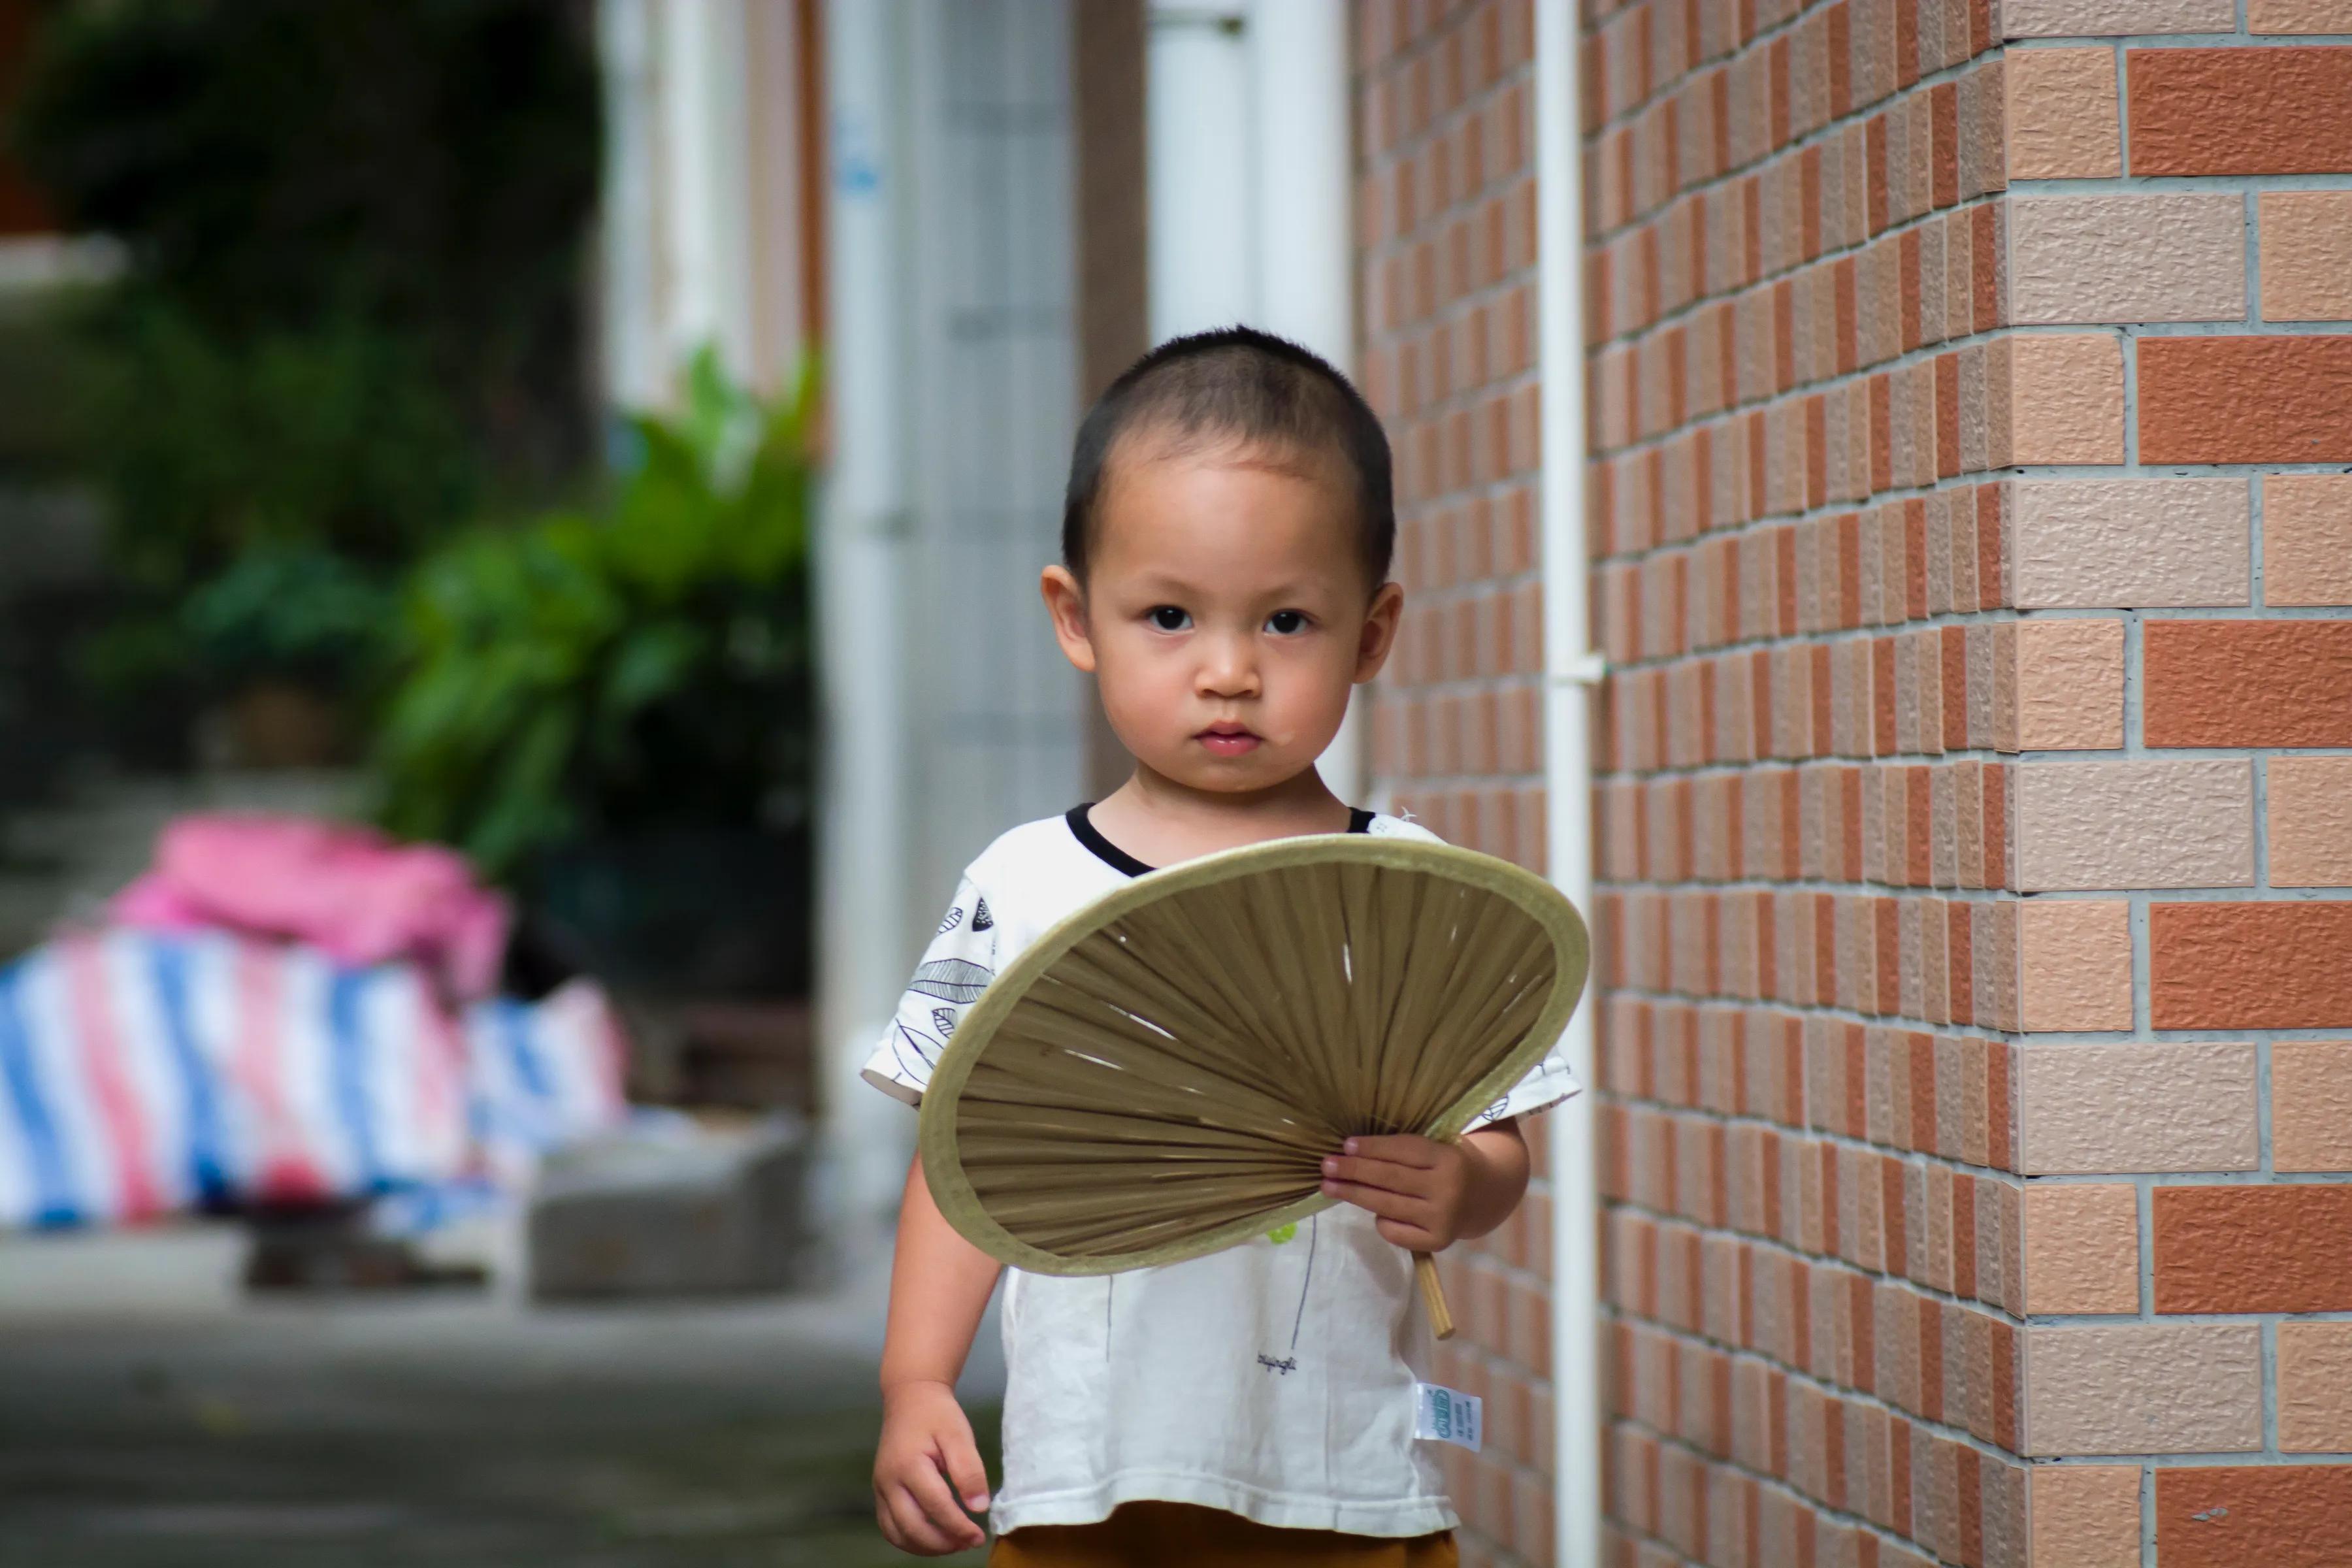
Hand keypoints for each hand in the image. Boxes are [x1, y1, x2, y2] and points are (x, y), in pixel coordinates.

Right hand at [873, 1379, 989, 1554]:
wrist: (910, 1398)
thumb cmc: (937, 1415)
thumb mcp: (959, 1435)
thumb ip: (969, 1470)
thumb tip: (978, 1507)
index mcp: (909, 1465)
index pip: (936, 1507)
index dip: (958, 1527)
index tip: (978, 1536)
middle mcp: (888, 1481)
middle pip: (912, 1527)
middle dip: (943, 1543)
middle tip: (969, 1542)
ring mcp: (880, 1489)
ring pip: (897, 1534)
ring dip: (925, 1547)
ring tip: (954, 1544)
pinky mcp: (880, 1493)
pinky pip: (890, 1527)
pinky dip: (910, 1540)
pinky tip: (933, 1539)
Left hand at [1319, 1133, 1473, 1250]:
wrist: (1485, 1196)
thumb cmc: (1448, 1165)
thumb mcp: (1437, 1148)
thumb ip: (1405, 1149)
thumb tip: (1352, 1151)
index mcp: (1448, 1158)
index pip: (1403, 1150)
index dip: (1372, 1148)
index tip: (1345, 1145)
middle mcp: (1447, 1189)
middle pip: (1390, 1178)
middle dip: (1354, 1170)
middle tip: (1326, 1165)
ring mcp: (1442, 1218)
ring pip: (1387, 1205)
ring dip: (1353, 1194)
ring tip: (1329, 1186)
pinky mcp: (1437, 1241)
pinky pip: (1395, 1231)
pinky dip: (1380, 1220)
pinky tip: (1372, 1210)